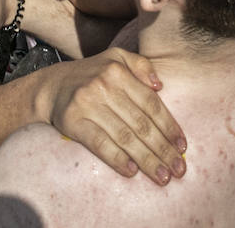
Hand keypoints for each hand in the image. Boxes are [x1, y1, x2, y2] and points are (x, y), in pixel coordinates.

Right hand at [42, 48, 185, 184]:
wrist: (51, 86)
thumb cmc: (91, 75)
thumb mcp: (116, 59)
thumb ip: (141, 66)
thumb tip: (161, 86)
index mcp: (118, 70)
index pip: (150, 103)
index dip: (169, 126)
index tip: (182, 146)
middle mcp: (104, 85)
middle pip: (141, 123)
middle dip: (163, 149)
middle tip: (178, 169)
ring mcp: (88, 103)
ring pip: (124, 137)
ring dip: (146, 160)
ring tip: (162, 176)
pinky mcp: (73, 122)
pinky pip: (100, 143)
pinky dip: (117, 159)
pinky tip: (131, 171)